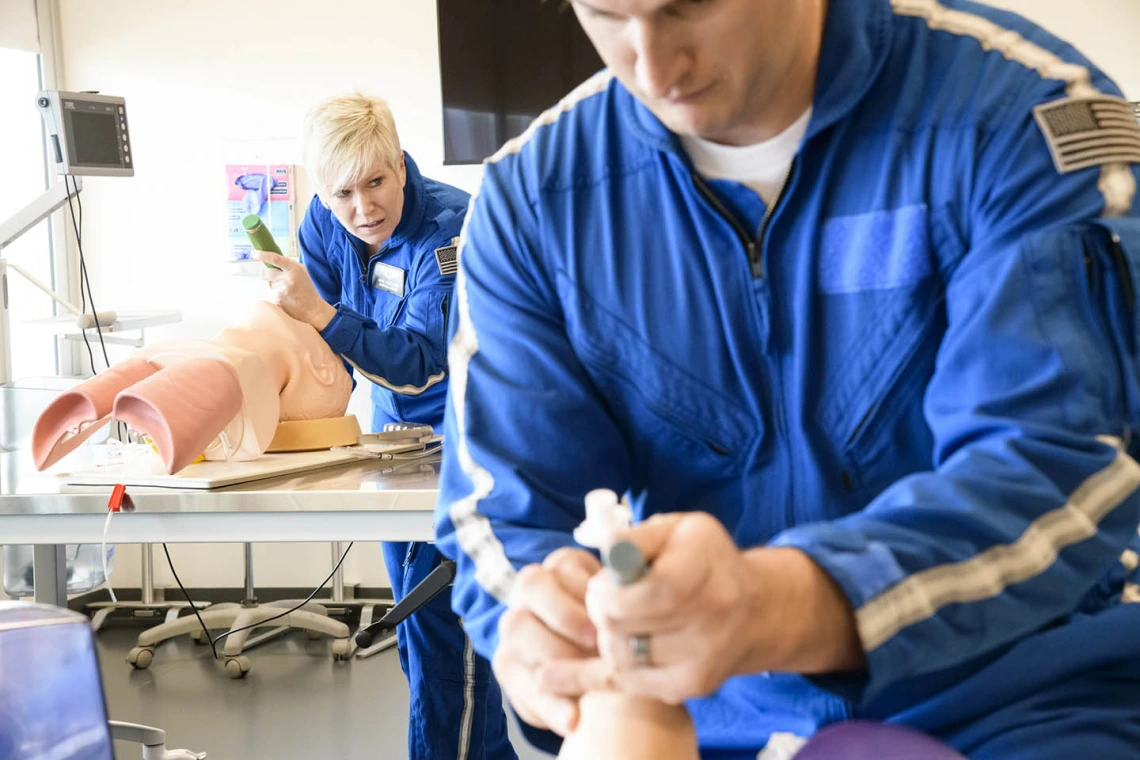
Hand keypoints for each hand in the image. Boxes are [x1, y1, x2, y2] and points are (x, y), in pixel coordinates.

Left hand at [254, 250, 335, 330]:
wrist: (313, 309)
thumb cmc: (307, 289)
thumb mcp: (302, 272)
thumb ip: (288, 265)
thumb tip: (271, 259)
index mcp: (295, 269)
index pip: (275, 258)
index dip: (262, 255)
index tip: (254, 253)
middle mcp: (288, 279)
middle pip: (266, 272)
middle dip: (265, 274)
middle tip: (271, 276)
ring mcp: (282, 290)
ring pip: (269, 284)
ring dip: (274, 286)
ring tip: (287, 291)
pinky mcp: (278, 300)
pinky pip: (272, 293)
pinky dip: (277, 295)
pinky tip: (287, 298)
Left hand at [494, 547, 601, 735]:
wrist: (603, 639)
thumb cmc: (583, 675)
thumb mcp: (570, 699)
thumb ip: (563, 708)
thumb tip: (574, 721)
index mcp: (511, 658)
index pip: (513, 669)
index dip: (546, 698)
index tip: (575, 719)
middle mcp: (516, 619)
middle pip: (515, 625)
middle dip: (553, 649)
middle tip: (589, 664)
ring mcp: (535, 586)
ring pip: (533, 587)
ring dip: (568, 613)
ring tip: (600, 636)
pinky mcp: (562, 561)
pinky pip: (565, 565)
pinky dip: (587, 587)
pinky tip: (611, 610)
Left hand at [540, 512, 863, 705]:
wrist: (754, 611)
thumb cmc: (705, 560)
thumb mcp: (677, 530)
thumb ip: (636, 538)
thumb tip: (604, 550)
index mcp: (701, 574)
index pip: (635, 595)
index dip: (606, 590)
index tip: (604, 581)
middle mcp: (708, 622)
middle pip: (619, 627)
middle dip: (600, 610)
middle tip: (606, 599)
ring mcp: (700, 662)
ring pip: (619, 659)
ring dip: (608, 638)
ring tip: (621, 620)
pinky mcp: (689, 687)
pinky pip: (628, 684)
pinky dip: (601, 671)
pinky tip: (567, 669)